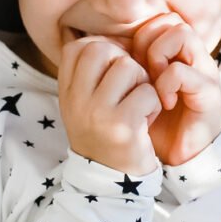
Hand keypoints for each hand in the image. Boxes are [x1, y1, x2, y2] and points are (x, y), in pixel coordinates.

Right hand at [59, 34, 160, 174]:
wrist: (113, 183)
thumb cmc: (106, 135)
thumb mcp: (86, 104)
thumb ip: (91, 73)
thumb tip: (110, 38)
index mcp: (66, 93)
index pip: (78, 47)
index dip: (103, 51)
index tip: (113, 73)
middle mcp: (76, 101)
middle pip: (103, 50)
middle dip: (125, 63)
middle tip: (130, 88)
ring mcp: (97, 113)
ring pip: (129, 67)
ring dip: (142, 84)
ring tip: (138, 106)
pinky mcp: (122, 126)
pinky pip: (147, 92)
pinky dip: (154, 105)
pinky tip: (146, 122)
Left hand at [129, 13, 220, 166]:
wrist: (181, 157)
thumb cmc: (154, 123)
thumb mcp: (133, 92)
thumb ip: (123, 69)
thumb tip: (94, 46)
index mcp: (176, 53)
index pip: (157, 19)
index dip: (137, 35)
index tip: (126, 63)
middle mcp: (192, 56)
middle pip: (170, 20)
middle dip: (147, 41)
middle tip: (136, 70)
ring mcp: (203, 71)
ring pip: (182, 33)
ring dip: (158, 54)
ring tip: (150, 82)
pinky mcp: (209, 92)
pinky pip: (182, 71)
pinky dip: (166, 84)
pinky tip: (162, 103)